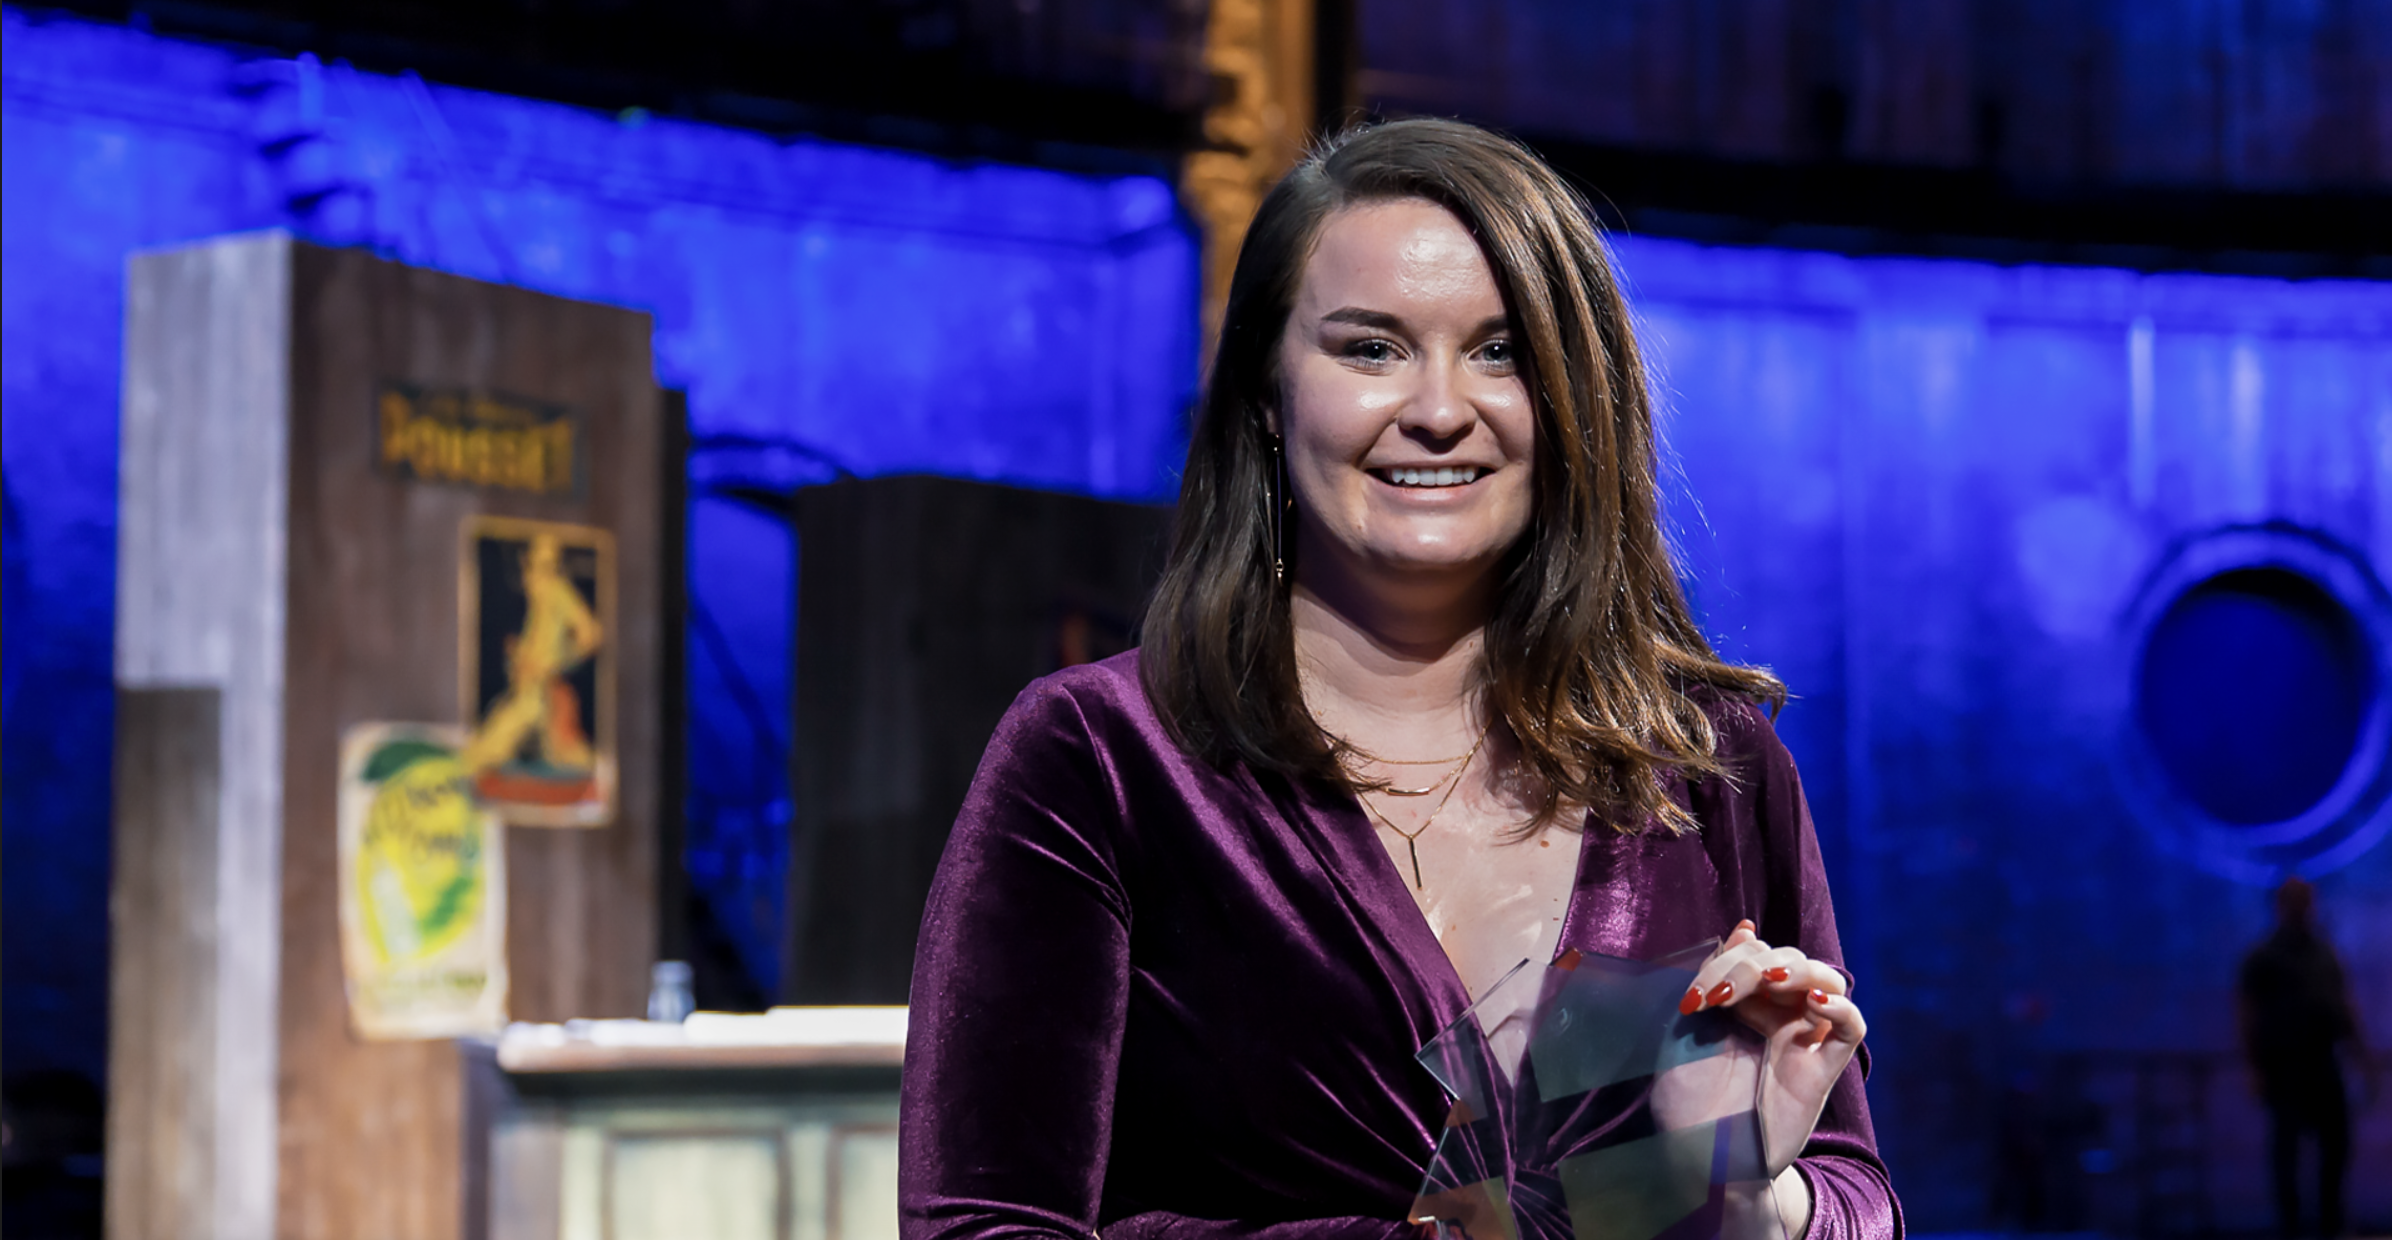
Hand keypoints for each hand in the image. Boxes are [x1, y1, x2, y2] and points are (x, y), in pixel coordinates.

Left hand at [1679, 920, 1867, 1175]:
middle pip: (1787, 959)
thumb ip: (1711, 979)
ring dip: (1798, 970)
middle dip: (1750, 965)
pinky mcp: (1822, 1070)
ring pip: (1825, 980)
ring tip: (1770, 981)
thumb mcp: (1687, 1029)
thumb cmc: (1688, 1099)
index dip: (1726, 960)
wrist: (1702, 1159)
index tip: (1692, 999)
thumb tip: (1744, 930)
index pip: (1753, 953)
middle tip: (1718, 998)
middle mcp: (1777, 1015)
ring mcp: (1803, 1039)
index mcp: (1744, 1003)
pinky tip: (1814, 1004)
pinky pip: (1852, 1027)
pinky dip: (1841, 1007)